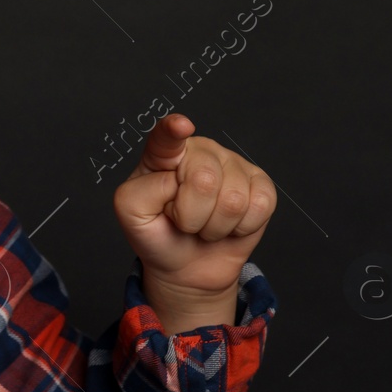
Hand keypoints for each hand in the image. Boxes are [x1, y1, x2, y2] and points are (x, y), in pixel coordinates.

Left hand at [112, 114, 275, 325]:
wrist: (187, 265)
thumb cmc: (158, 233)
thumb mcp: (131, 215)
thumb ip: (143, 192)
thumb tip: (174, 179)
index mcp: (163, 154)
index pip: (167, 136)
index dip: (174, 130)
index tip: (180, 126)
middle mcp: (200, 150)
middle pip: (205, 180)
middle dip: (191, 215)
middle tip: (183, 220)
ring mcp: (233, 163)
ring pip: (234, 200)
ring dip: (215, 226)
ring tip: (203, 223)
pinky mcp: (260, 183)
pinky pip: (261, 206)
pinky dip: (242, 228)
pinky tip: (229, 224)